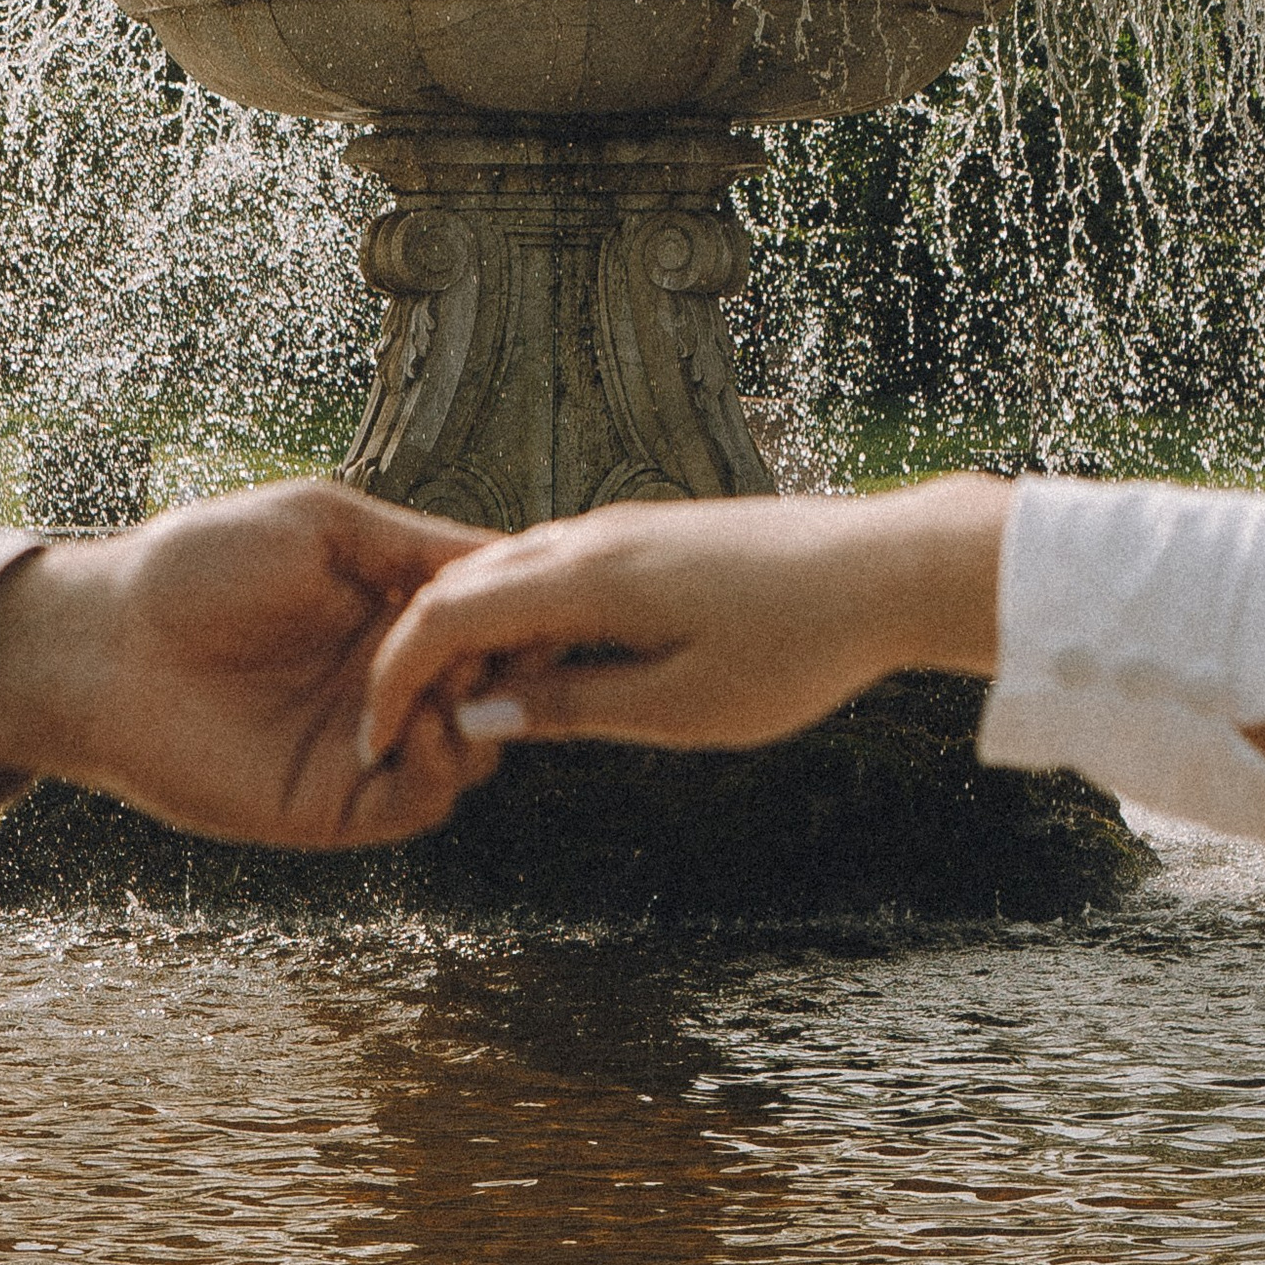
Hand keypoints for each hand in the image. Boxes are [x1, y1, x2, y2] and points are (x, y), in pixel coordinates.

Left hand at [0, 478, 500, 849]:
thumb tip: (511, 556)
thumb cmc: (197, 565)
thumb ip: (414, 545)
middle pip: (497, 685)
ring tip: (453, 685)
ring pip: (472, 749)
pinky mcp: (336, 804)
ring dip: (483, 716)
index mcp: (389, 607)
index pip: (489, 616)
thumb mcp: (320, 525)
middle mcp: (387, 678)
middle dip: (512, 666)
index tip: (537, 592)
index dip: (521, 607)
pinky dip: (444, 766)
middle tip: (495, 646)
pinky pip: (420, 801)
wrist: (106, 643)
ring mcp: (365, 743)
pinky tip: (424, 724)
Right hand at [356, 476, 1013, 772]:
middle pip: (464, 584)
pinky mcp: (653, 533)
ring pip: (511, 572)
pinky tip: (543, 668)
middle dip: (420, 654)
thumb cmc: (793, 648)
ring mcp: (622, 527)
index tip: (377, 737)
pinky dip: (524, 615)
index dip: (398, 676)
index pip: (447, 614)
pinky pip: (557, 568)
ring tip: (467, 710)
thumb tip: (478, 716)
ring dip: (473, 634)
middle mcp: (591, 538)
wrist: (887, 567)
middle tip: (405, 730)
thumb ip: (572, 709)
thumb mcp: (680, 708)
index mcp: (586, 578)